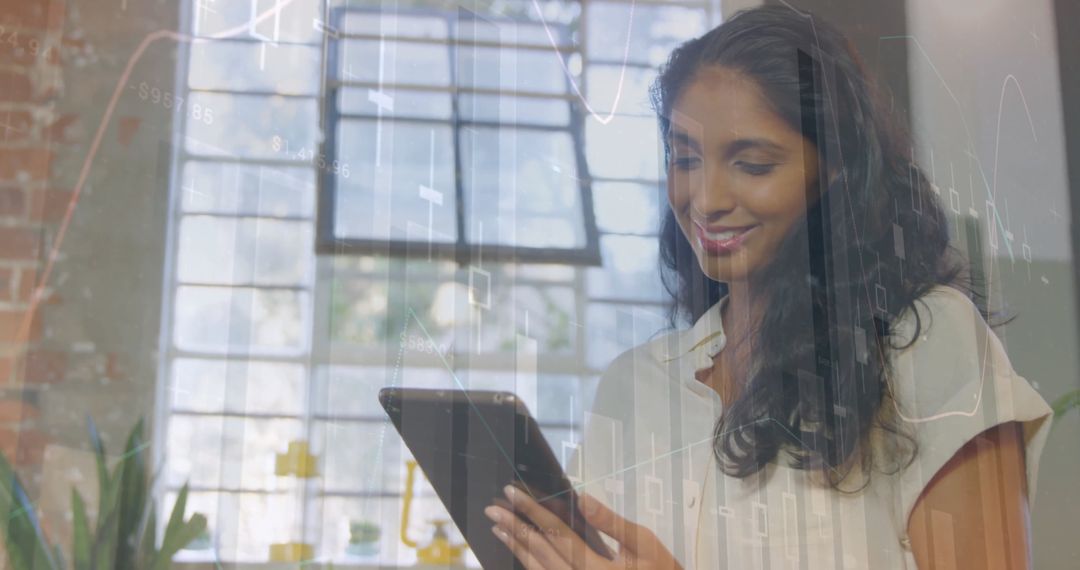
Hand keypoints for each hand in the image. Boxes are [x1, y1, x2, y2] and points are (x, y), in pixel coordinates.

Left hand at [485, 485, 682, 569]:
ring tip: (499, 529)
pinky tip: (521, 552)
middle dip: (515, 529)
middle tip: (493, 510)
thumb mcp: (642, 542)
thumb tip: (581, 498)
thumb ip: (610, 522)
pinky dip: (531, 565)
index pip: (557, 535)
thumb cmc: (659, 569)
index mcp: (597, 569)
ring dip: (518, 549)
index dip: (532, 512)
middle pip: (541, 554)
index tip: (511, 494)